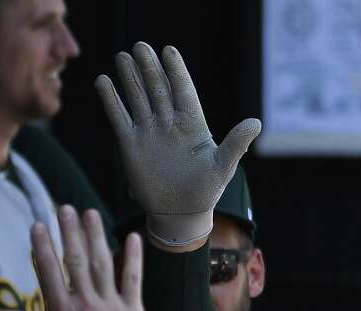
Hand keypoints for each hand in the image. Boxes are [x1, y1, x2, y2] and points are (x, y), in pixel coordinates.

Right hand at [1, 206, 151, 310]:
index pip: (48, 271)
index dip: (42, 246)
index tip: (38, 225)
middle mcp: (86, 305)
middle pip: (75, 260)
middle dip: (69, 232)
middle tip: (64, 208)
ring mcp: (111, 307)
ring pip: (102, 264)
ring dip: (96, 236)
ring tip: (90, 213)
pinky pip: (133, 280)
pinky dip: (132, 258)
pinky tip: (131, 237)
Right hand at [95, 42, 260, 246]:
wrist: (181, 212)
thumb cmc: (206, 190)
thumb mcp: (223, 166)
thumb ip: (236, 144)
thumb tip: (257, 122)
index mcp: (193, 124)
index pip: (183, 91)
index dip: (176, 71)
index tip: (168, 51)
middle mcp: (169, 123)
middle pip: (158, 88)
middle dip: (149, 68)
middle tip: (141, 47)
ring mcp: (149, 131)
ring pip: (138, 97)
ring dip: (130, 78)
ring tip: (123, 56)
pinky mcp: (131, 144)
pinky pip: (119, 117)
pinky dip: (111, 100)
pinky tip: (103, 81)